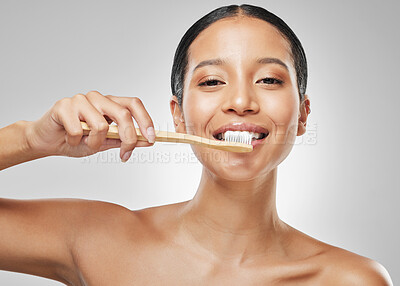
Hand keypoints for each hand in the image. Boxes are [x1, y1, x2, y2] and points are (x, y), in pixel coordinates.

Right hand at [26, 91, 154, 161]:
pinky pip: (79, 130)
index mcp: (110, 103)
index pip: (133, 104)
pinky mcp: (64, 106)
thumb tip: (148, 141)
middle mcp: (97, 98)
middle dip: (128, 138)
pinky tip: (70, 139)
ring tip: (85, 143)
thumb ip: (125, 140)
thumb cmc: (77, 139)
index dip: (145, 120)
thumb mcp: (105, 142)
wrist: (47, 141)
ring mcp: (80, 100)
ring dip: (95, 143)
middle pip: (123, 114)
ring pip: (101, 125)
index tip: (152, 139)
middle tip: (125, 154)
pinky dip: (76, 142)